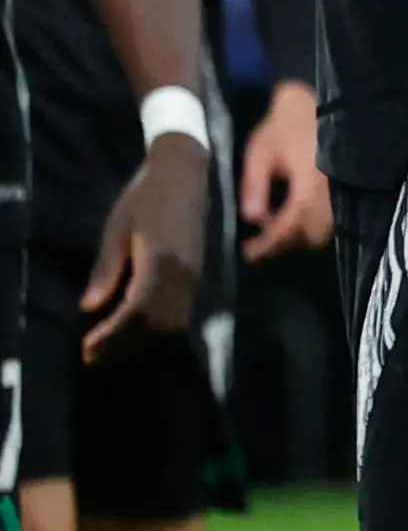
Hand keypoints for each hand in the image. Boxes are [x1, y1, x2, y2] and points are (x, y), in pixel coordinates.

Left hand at [85, 135, 207, 359]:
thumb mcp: (117, 229)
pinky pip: (181, 314)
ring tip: (112, 347)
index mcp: (160, 261)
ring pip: (172, 324)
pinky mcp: (198, 275)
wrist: (184, 174)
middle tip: (93, 356)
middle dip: (125, 345)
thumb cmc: (144, 197)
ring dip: (143, 341)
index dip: (111, 335)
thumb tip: (90, 307)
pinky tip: (137, 329)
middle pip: (156, 325)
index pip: (135, 312)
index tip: (87, 348)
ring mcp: (194, 276)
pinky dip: (158, 329)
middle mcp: (182, 274)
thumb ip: (106, 269)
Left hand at [239, 78, 334, 259]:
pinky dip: (313, 224)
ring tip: (277, 225)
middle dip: (287, 243)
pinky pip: (332, 217)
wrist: (320, 102)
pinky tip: (295, 213)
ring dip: (300, 235)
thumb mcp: (261, 151)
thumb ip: (255, 185)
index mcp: (309, 185)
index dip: (269, 244)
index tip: (248, 253)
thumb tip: (252, 219)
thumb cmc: (286, 124)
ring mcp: (343, 190)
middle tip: (261, 240)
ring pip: (325, 229)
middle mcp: (331, 193)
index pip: (289, 226)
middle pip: (312, 236)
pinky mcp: (347, 186)